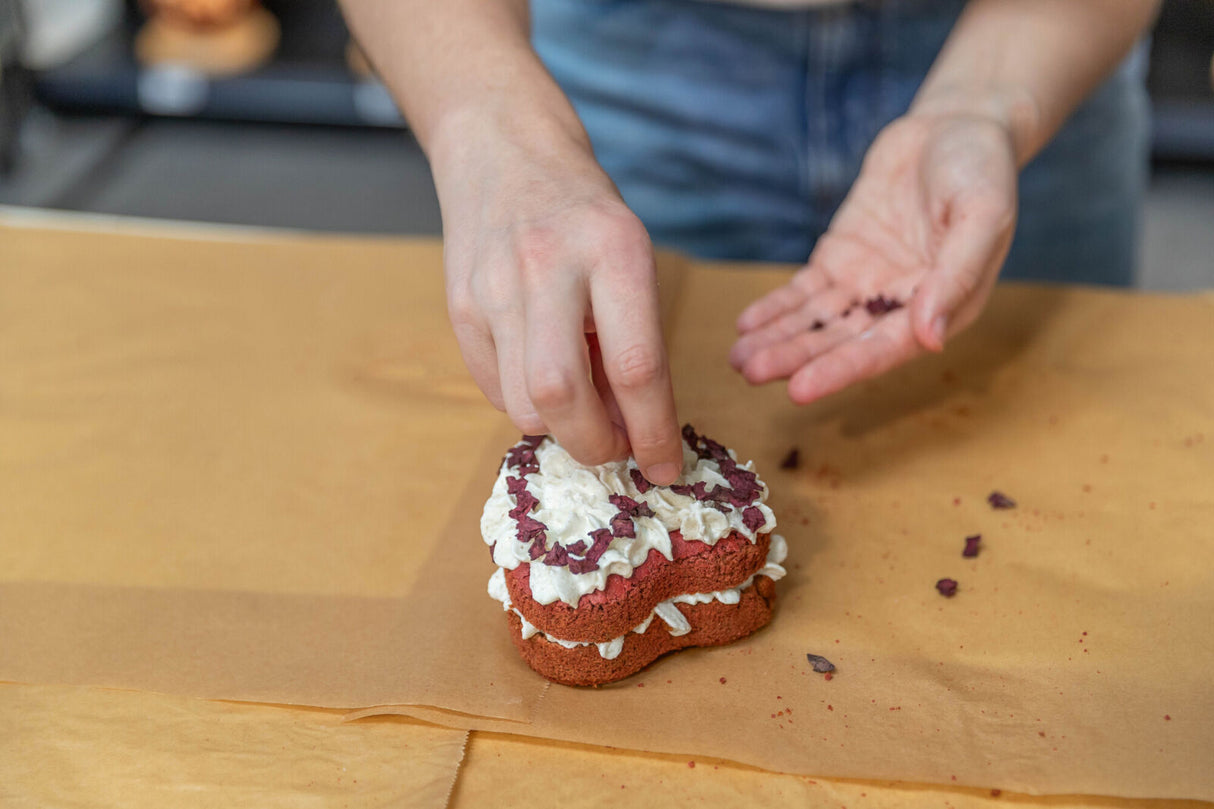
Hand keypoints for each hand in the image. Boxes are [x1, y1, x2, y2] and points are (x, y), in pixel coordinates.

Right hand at [434, 111, 683, 483]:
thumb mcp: (628, 256)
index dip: (654, 432)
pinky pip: (493, 386)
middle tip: (616, 450)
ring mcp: (494, 285)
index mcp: (613, 250)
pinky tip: (543, 377)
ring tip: (582, 408)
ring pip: (522, 403)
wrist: (503, 148)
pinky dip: (525, 402)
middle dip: (596, 445)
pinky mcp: (460, 303)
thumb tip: (634, 429)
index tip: (666, 467)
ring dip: (559, 428)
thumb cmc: (582, 212)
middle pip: (564, 396)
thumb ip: (632, 337)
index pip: (637, 366)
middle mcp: (549, 266)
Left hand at [729, 110, 1017, 403]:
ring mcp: (866, 285)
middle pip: (840, 342)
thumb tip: (931, 337)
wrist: (956, 126)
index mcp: (941, 308)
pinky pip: (803, 291)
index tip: (799, 389)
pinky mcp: (840, 259)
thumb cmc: (982, 170)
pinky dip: (775, 308)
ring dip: (778, 340)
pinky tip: (746, 325)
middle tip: (752, 372)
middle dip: (795, 358)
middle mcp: (900, 307)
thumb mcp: (983, 215)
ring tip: (738, 359)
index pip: (883, 350)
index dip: (840, 371)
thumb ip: (957, 275)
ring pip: (815, 322)